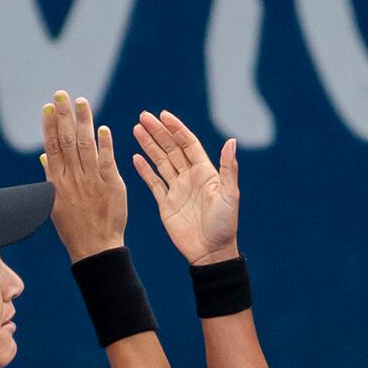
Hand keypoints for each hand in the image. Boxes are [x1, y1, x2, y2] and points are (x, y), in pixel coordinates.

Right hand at [39, 92, 125, 257]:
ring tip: (81, 102)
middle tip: (61, 94)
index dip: (50, 125)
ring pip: (85, 146)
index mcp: (57, 182)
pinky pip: (107, 161)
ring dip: (83, 122)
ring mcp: (91, 181)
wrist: (95, 247)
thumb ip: (52, 177)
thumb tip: (44, 156)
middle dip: (63, 115)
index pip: (52, 147)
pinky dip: (105, 144)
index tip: (48, 106)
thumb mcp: (56, 204)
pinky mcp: (111, 186)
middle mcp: (72, 179)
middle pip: (66, 141)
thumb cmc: (74, 227)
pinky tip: (103, 128)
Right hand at [129, 109, 241, 266]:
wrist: (211, 252)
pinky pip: (153, 183)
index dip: (176, 129)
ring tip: (137, 129)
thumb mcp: (229, 195)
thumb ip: (228, 168)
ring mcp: (177, 189)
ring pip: (160, 162)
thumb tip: (232, 141)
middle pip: (171, 149)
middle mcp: (190, 177)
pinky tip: (135, 157)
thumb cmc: (225, 224)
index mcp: (205, 172)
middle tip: (143, 116)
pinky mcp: (166, 204)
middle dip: (158, 132)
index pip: (188, 144)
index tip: (163, 115)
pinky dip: (144, 170)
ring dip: (149, 146)